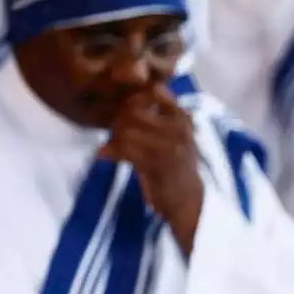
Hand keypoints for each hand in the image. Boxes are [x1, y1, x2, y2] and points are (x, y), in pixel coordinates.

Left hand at [102, 84, 204, 254]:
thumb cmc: (178, 167)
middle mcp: (179, 130)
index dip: (133, 97)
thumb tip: (134, 98)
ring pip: (128, 131)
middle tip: (113, 131)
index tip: (124, 109)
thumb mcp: (175, 136)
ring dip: (114, 137)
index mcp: (183, 120)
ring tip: (111, 144)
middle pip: (135, 111)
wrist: (189, 201)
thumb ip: (160, 115)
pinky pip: (126, 150)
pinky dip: (111, 152)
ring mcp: (169, 147)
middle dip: (119, 120)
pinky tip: (104, 154)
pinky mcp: (157, 165)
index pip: (156, 92)